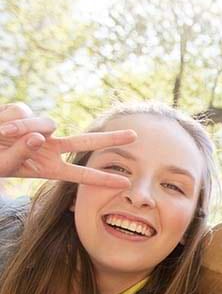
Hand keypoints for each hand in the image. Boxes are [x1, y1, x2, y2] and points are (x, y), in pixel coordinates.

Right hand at [0, 102, 135, 187]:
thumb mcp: (3, 165)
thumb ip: (21, 152)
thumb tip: (40, 136)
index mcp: (48, 167)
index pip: (80, 174)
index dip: (102, 178)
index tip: (125, 183)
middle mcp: (49, 147)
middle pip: (85, 142)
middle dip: (111, 139)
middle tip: (136, 136)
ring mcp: (38, 131)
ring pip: (47, 123)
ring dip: (25, 127)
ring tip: (2, 134)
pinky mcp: (24, 114)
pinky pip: (24, 111)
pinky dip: (11, 118)